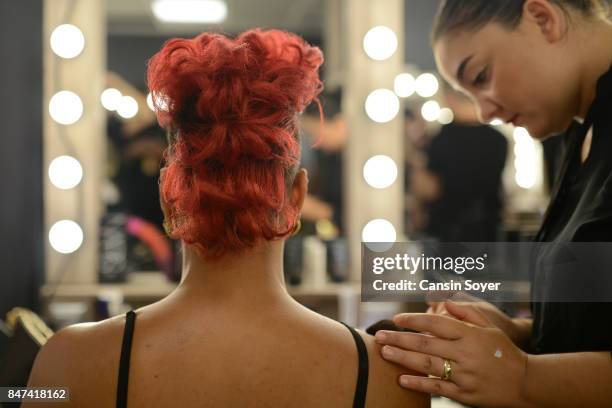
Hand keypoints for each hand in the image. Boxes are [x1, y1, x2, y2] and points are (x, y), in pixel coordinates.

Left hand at [376, 301, 531, 407]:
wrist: (526, 382)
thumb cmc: (504, 351)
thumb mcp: (489, 327)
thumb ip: (466, 312)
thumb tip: (443, 301)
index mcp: (469, 334)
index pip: (435, 324)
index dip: (414, 320)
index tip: (396, 319)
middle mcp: (465, 353)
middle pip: (426, 344)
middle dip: (400, 338)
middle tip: (380, 335)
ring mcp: (464, 375)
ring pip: (428, 365)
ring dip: (403, 358)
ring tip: (384, 352)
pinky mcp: (465, 394)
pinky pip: (437, 389)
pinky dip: (418, 384)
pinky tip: (401, 379)